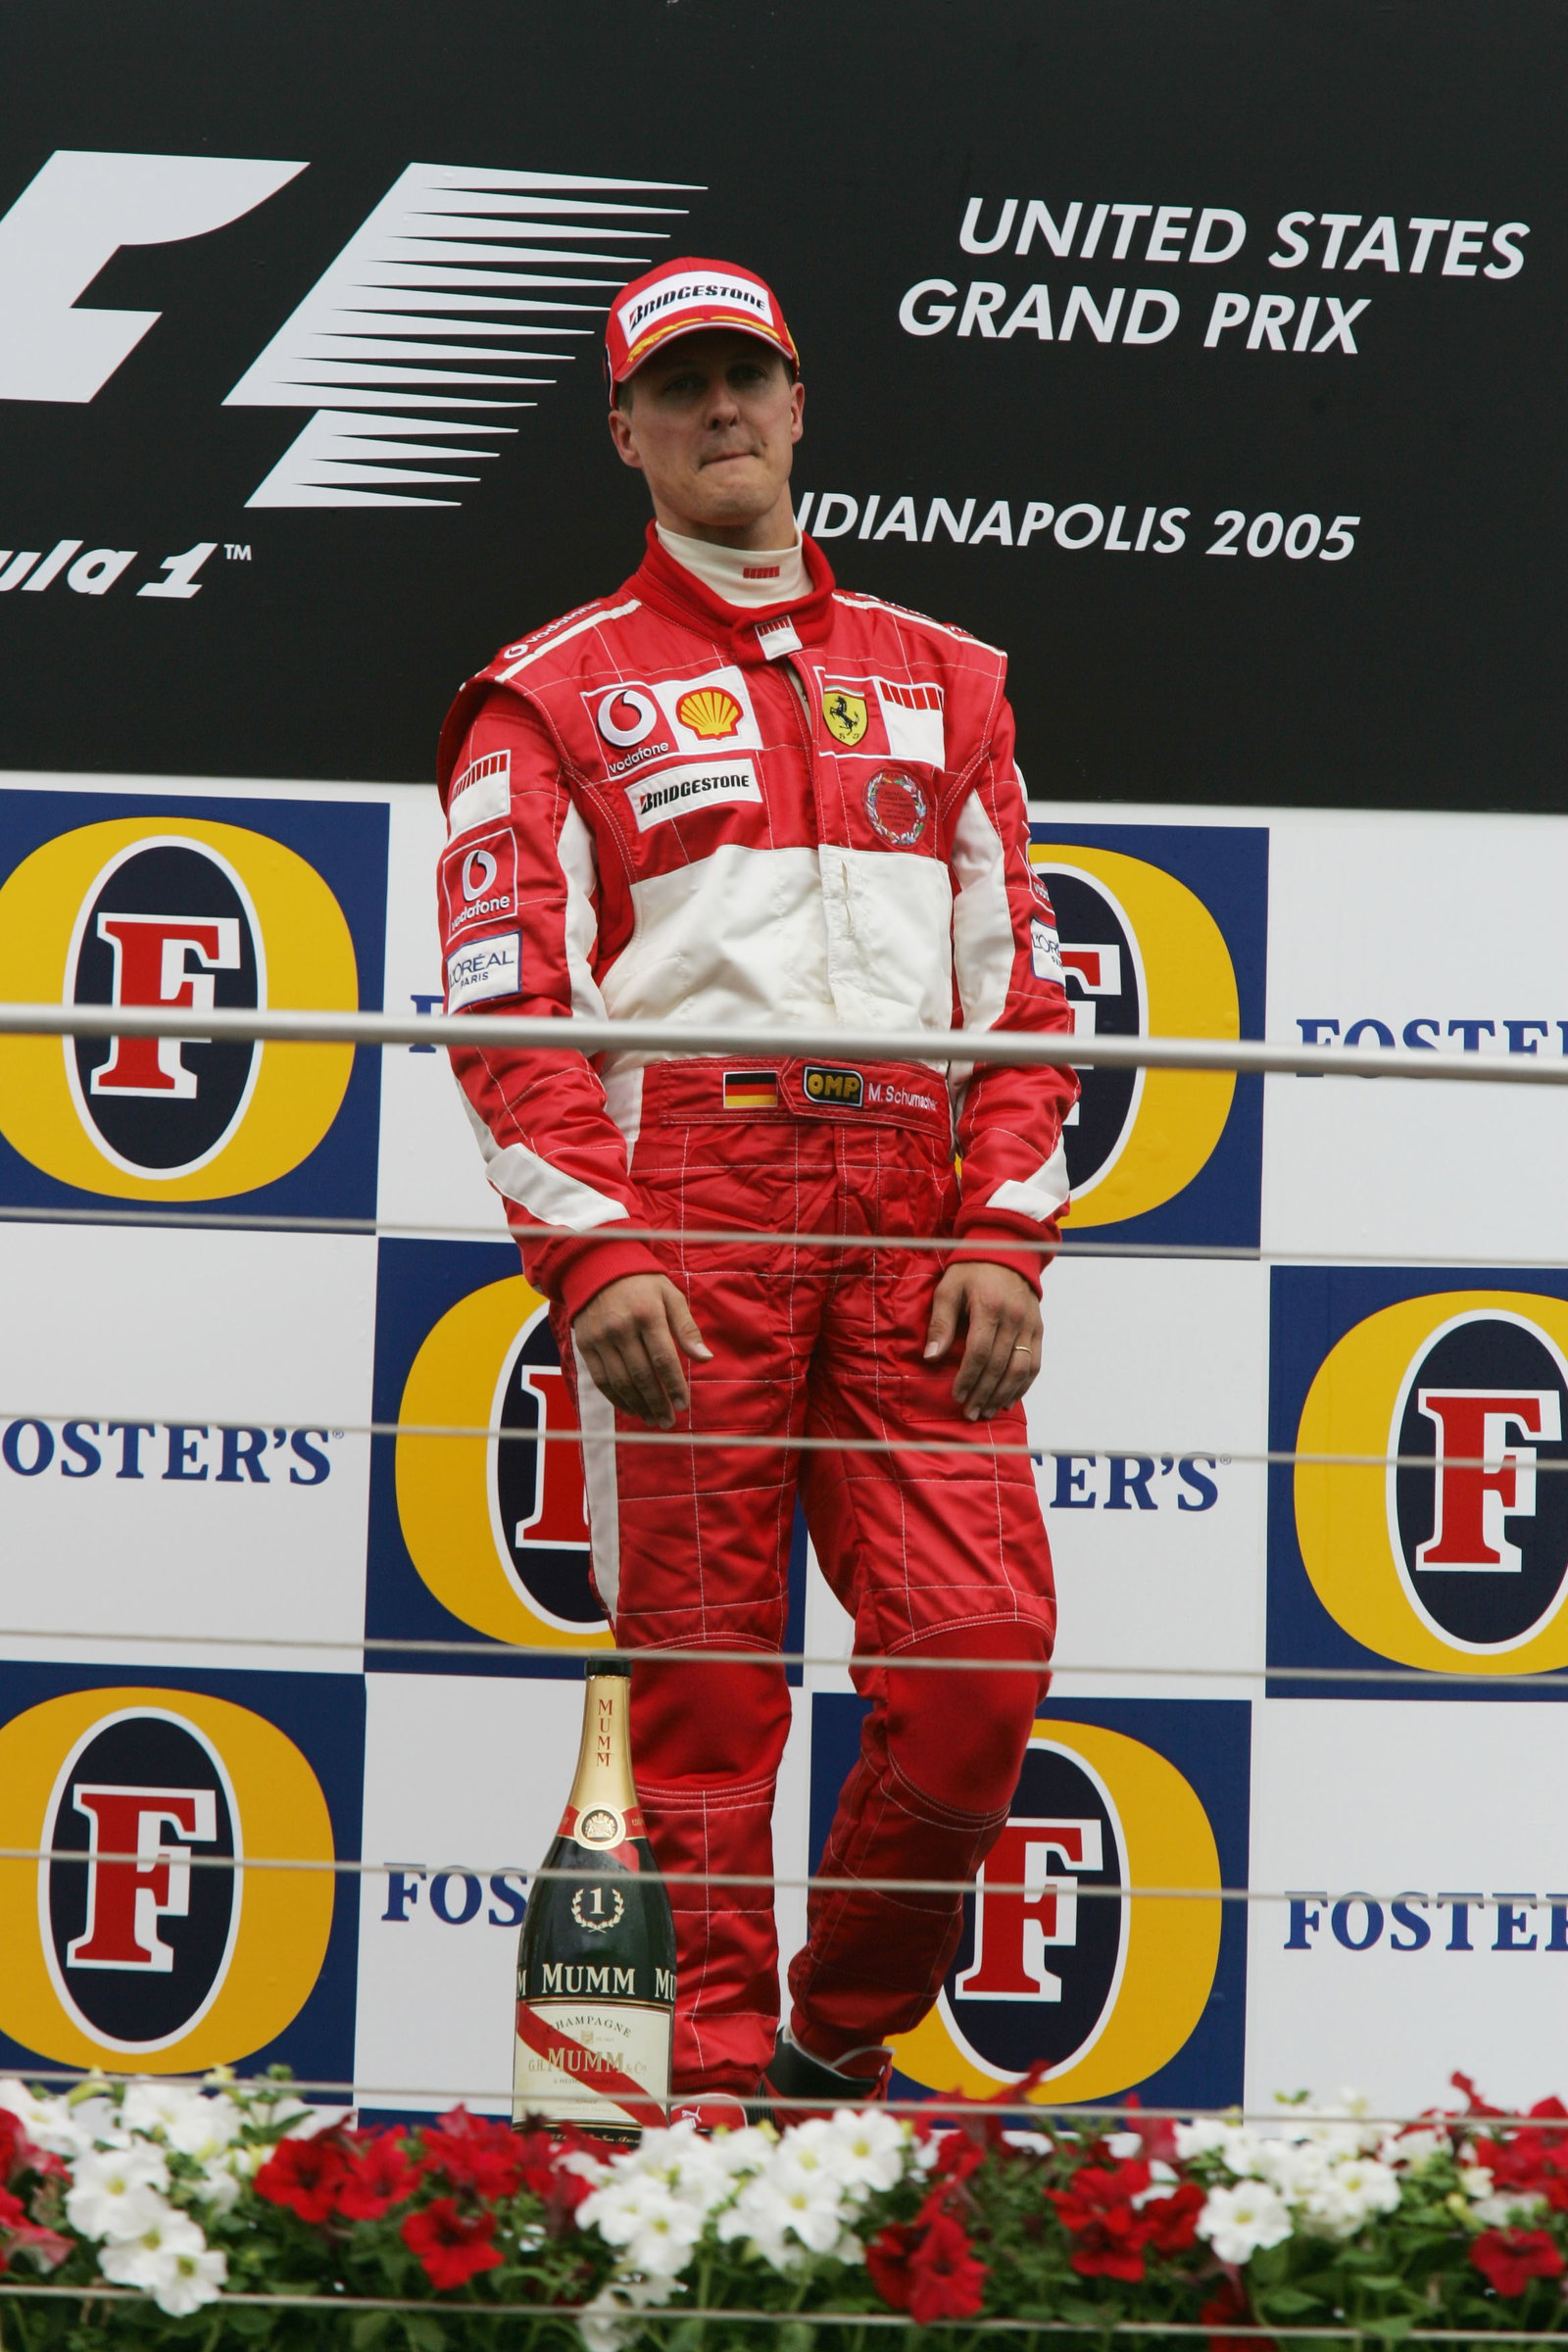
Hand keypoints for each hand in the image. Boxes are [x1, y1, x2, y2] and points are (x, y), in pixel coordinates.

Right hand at [573, 1273, 711, 1428]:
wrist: (598, 1268)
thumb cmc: (642, 1283)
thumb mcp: (670, 1296)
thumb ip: (687, 1328)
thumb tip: (705, 1358)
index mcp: (647, 1315)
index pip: (663, 1359)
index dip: (674, 1386)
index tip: (684, 1404)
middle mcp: (621, 1328)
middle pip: (642, 1376)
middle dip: (658, 1402)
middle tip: (669, 1421)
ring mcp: (600, 1338)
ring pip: (620, 1382)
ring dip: (638, 1405)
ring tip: (653, 1419)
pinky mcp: (585, 1345)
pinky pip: (601, 1379)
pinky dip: (616, 1398)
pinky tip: (631, 1408)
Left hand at [923, 1262, 1041, 1422]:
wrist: (1007, 1252)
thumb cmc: (972, 1271)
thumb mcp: (948, 1289)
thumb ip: (941, 1323)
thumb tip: (931, 1357)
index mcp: (990, 1307)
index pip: (980, 1352)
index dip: (968, 1377)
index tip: (957, 1395)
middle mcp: (1014, 1318)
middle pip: (999, 1365)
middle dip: (983, 1393)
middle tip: (970, 1413)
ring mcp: (1030, 1324)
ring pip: (1020, 1369)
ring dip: (1003, 1395)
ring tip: (987, 1411)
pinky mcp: (1038, 1329)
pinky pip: (1035, 1363)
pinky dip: (1023, 1385)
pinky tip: (1008, 1399)